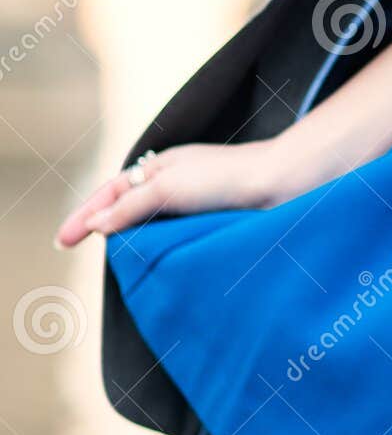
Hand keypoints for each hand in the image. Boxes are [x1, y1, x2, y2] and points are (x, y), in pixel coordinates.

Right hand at [55, 140, 298, 248]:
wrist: (286, 185)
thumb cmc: (228, 178)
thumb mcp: (169, 187)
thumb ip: (130, 206)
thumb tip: (97, 226)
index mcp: (162, 167)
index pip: (110, 193)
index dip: (85, 216)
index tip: (62, 242)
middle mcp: (179, 182)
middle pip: (130, 208)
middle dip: (106, 228)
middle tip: (81, 252)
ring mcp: (200, 202)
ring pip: (156, 226)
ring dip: (138, 243)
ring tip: (120, 267)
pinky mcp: (220, 221)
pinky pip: (182, 239)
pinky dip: (166, 251)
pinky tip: (162, 267)